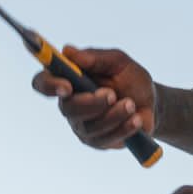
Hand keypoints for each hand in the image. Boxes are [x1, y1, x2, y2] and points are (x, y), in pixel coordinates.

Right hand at [31, 46, 155, 149]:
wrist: (150, 102)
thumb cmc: (130, 79)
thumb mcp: (118, 62)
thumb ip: (95, 57)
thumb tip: (68, 51)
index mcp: (68, 80)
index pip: (42, 83)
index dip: (48, 85)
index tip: (66, 86)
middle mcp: (69, 105)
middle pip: (67, 109)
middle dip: (91, 103)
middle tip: (112, 95)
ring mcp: (81, 126)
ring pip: (89, 127)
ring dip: (114, 115)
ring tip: (132, 105)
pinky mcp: (96, 142)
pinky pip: (105, 139)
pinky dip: (124, 128)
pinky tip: (137, 119)